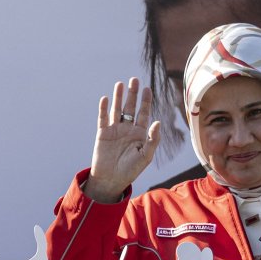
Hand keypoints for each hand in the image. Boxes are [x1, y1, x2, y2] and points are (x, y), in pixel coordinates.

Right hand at [82, 79, 161, 202]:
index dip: (145, 101)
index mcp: (139, 133)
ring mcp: (114, 130)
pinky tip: (106, 99)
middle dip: (132, 94)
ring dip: (118, 97)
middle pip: (130, 107)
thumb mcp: (145, 156)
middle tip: (134, 80)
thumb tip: (158, 122)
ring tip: (120, 84)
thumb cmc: (131, 170)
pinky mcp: (102, 133)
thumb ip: (153, 139)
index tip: (147, 89)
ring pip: (116, 110)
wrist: (111, 180)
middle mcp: (127, 129)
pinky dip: (104, 109)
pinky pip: (103, 118)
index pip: (143, 113)